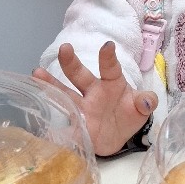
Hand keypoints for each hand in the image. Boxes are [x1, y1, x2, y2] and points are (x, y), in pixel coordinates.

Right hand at [33, 41, 155, 156]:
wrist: (116, 137)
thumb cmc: (128, 114)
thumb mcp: (141, 109)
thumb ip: (146, 102)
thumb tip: (148, 102)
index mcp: (111, 83)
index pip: (110, 68)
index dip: (108, 57)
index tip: (107, 46)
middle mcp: (93, 91)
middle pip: (80, 75)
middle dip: (71, 63)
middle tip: (64, 48)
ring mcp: (81, 107)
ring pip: (65, 94)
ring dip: (51, 85)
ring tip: (36, 73)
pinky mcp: (74, 124)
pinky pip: (61, 121)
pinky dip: (50, 120)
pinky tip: (38, 113)